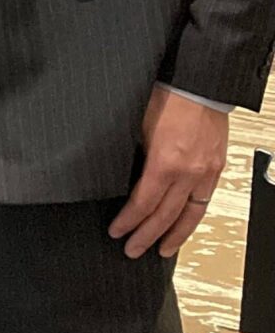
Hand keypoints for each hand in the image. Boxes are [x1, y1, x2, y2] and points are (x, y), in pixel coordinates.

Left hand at [109, 87, 228, 258]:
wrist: (198, 82)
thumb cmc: (165, 97)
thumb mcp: (135, 127)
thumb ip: (131, 157)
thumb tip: (118, 179)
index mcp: (166, 163)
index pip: (143, 204)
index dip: (129, 221)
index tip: (117, 232)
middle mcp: (189, 172)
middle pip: (166, 215)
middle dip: (147, 236)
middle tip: (132, 251)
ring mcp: (206, 170)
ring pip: (190, 213)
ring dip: (174, 234)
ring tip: (162, 250)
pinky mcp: (216, 165)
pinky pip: (205, 199)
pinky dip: (193, 216)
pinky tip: (184, 224)